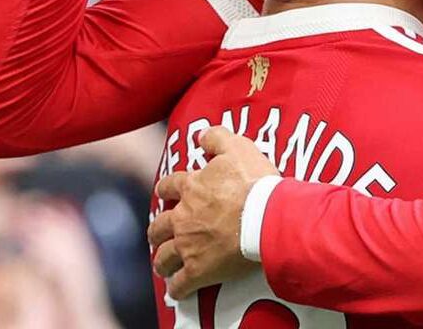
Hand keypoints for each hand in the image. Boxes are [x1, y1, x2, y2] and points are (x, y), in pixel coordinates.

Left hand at [148, 127, 280, 299]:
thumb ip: (217, 138)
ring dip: (161, 260)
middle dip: (157, 230)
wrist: (266, 216)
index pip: (169, 186)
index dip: (166, 189)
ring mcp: (189, 245)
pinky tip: (178, 289)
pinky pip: (181, 283)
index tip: (166, 192)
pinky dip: (177, 287)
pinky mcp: (199, 270)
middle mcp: (183, 217)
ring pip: (164, 256)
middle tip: (159, 233)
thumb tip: (200, 134)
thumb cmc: (255, 182)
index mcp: (191, 188)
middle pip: (159, 225)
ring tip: (163, 264)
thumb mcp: (238, 148)